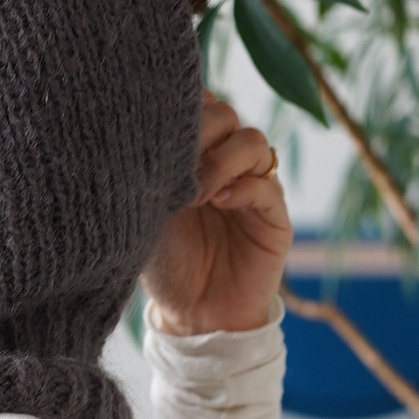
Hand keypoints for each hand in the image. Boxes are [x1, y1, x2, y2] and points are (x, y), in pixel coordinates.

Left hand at [140, 89, 291, 334]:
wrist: (191, 314)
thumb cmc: (162, 259)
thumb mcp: (144, 207)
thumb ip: (151, 166)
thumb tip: (143, 122)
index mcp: (194, 152)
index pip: (199, 104)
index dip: (182, 107)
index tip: (156, 129)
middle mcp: (226, 162)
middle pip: (227, 114)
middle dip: (200, 131)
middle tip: (175, 164)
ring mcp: (253, 186)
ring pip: (252, 142)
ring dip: (221, 161)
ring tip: (195, 192)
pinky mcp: (274, 217)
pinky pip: (268, 186)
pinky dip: (244, 187)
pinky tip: (219, 202)